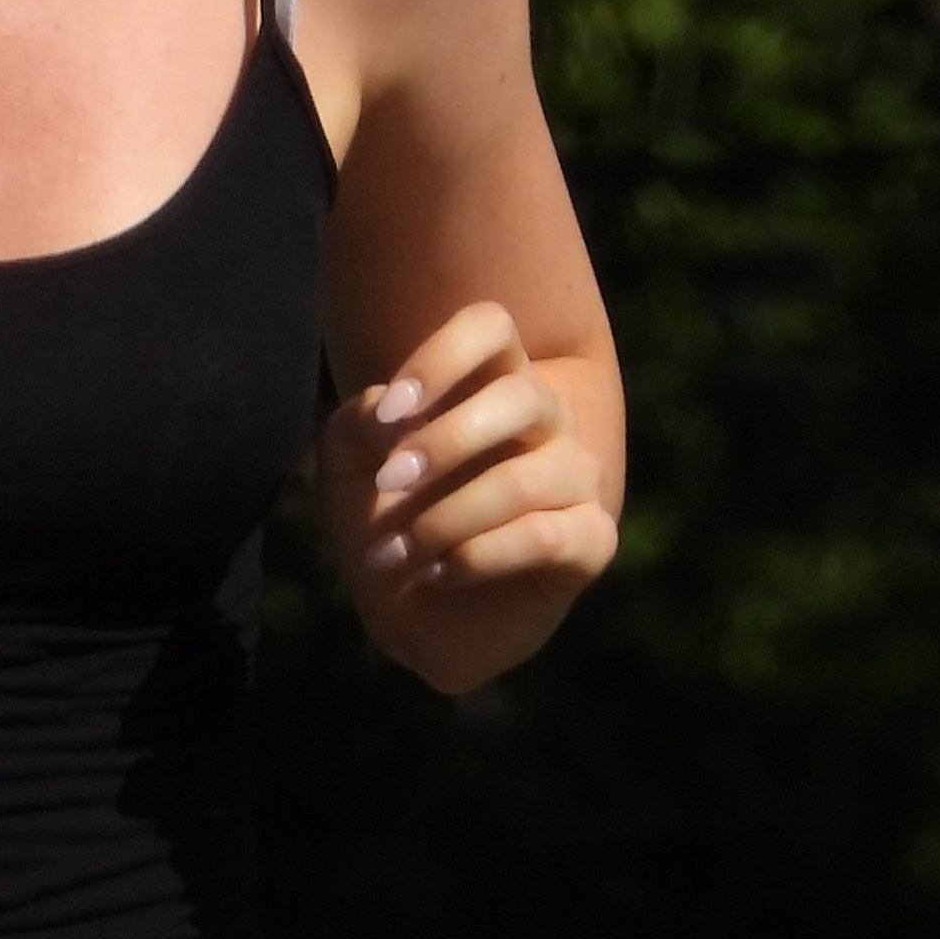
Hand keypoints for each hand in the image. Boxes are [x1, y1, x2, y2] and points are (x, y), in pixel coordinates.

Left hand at [319, 297, 619, 634]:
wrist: (412, 611)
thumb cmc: (384, 517)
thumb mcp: (348, 465)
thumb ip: (358, 423)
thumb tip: (387, 408)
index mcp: (490, 382)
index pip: (491, 326)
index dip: (444, 357)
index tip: (391, 412)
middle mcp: (547, 420)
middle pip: (521, 396)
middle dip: (445, 443)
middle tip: (387, 484)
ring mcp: (577, 478)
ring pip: (526, 479)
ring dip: (445, 518)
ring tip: (394, 553)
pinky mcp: (591, 539)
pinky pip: (545, 537)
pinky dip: (478, 557)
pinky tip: (436, 572)